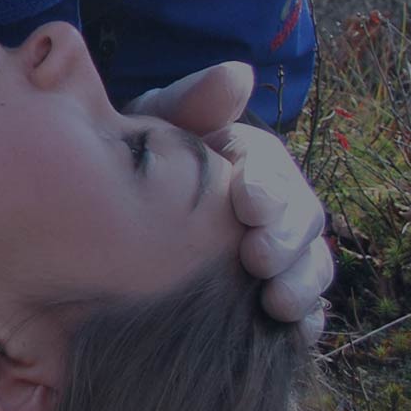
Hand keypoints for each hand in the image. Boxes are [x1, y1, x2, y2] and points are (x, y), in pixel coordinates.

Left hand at [127, 63, 332, 345]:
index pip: (274, 169)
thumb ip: (188, 104)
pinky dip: (304, 322)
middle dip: (287, 241)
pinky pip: (301, 311)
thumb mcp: (151, 128)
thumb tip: (237, 75)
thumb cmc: (132, 163)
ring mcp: (275, 253)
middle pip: (302, 222)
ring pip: (309, 267)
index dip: (268, 186)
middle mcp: (273, 206)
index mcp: (250, 161)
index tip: (246, 201)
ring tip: (277, 305)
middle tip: (258, 259)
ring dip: (301, 285)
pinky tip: (291, 336)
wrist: (101, 215)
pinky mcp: (266, 295)